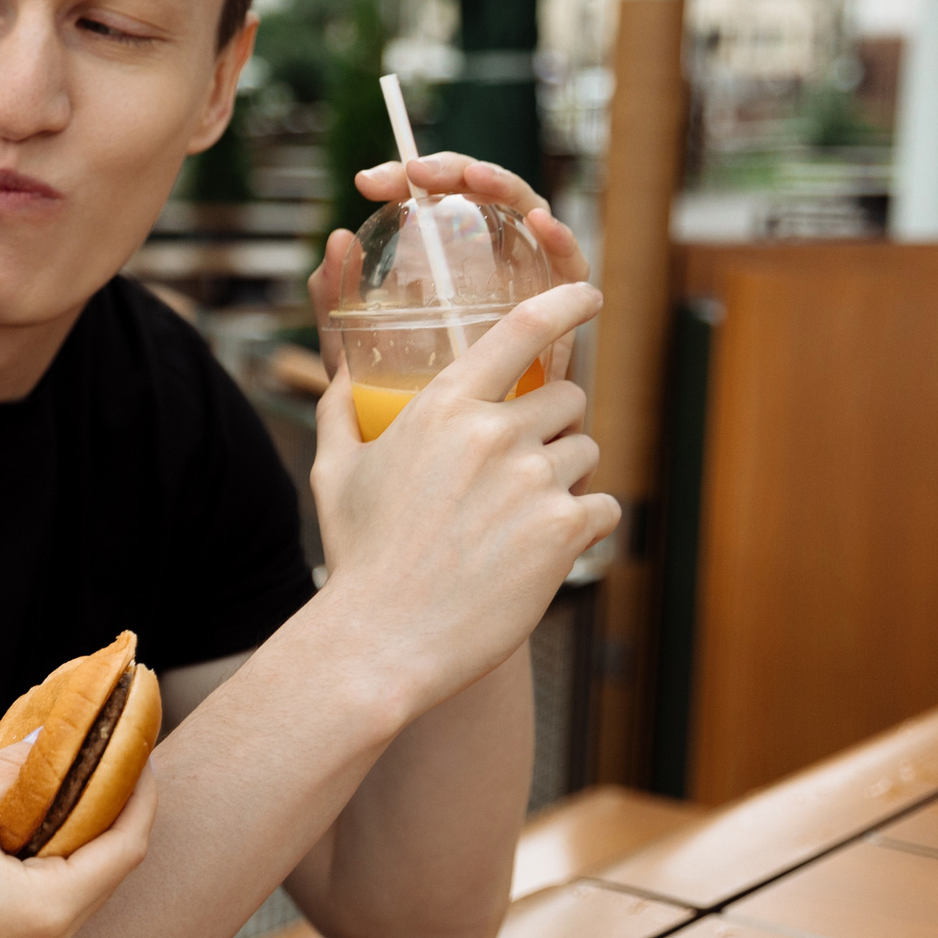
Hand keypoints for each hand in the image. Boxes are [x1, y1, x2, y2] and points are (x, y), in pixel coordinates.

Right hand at [0, 736, 155, 937]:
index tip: (138, 752)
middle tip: (113, 758)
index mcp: (47, 910)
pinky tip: (45, 826)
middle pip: (109, 871)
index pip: (124, 848)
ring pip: (84, 889)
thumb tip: (54, 732)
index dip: (139, 796)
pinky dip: (58, 863)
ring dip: (85, 838)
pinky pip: (56, 905)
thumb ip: (13, 770)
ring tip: (81, 784)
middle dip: (114, 812)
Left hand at [308, 154, 590, 381]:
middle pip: (484, 199)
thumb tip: (336, 240)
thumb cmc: (393, 402)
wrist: (436, 464)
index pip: (432, 204)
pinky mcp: (560, 317)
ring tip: (476, 179)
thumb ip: (332, 302)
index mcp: (442, 264)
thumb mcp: (350, 350)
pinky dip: (563, 239)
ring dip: (506, 188)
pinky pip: (571, 270)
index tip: (367, 181)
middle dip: (456, 171)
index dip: (406, 180)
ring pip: (529, 217)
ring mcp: (526, 285)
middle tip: (417, 171)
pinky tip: (544, 223)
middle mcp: (487, 266)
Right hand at [308, 281, 620, 716]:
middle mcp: (494, 434)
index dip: (565, 303)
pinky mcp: (564, 531)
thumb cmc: (356, 557)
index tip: (588, 296)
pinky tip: (537, 554)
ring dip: (565, 479)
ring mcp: (533, 481)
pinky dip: (581, 528)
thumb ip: (339, 409)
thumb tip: (341, 369)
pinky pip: (603, 507)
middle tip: (516, 472)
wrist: (381, 642)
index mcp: (442, 408)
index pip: (522, 330)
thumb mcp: (333, 472)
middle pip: (566, 398)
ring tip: (517, 522)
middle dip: (551, 428)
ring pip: (586, 453)